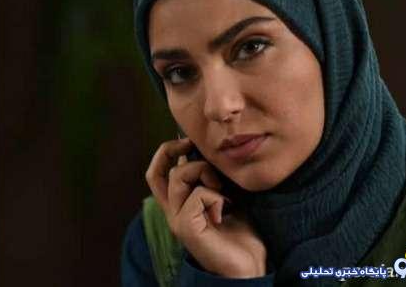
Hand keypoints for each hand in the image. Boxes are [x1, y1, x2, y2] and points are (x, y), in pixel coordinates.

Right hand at [145, 138, 267, 277]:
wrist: (250, 265)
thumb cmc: (239, 230)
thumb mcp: (225, 196)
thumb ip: (210, 179)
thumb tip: (204, 152)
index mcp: (179, 204)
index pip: (156, 173)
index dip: (165, 152)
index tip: (186, 141)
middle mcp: (173, 211)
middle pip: (161, 171)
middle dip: (185, 156)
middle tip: (204, 160)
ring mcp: (177, 220)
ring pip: (178, 177)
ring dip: (204, 173)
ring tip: (222, 191)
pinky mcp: (186, 229)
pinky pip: (196, 196)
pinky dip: (215, 196)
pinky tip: (226, 209)